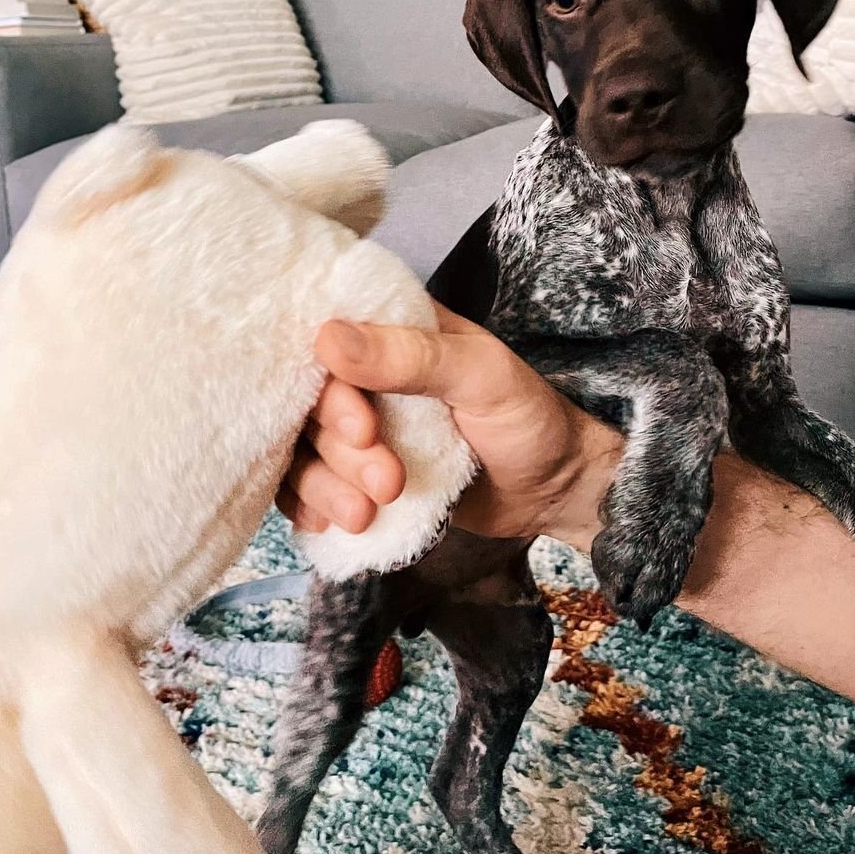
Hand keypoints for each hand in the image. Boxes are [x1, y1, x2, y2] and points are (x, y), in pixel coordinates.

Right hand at [277, 304, 621, 546]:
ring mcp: (356, 426)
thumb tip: (329, 337)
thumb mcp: (481, 375)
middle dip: (339, 453)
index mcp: (390, 329)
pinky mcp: (356, 472)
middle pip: (307, 405)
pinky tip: (331, 524)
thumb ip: (411, 357)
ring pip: (301, 448)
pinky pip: (306, 485)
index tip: (363, 431)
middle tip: (388, 483)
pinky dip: (309, 506)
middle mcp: (362, 373)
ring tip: (365, 515)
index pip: (324, 344)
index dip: (330, 391)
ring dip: (322, 486)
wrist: (553, 489)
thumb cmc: (527, 416)